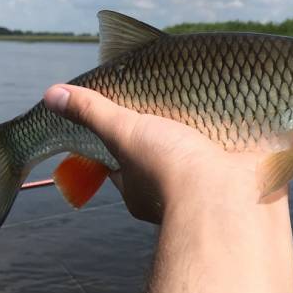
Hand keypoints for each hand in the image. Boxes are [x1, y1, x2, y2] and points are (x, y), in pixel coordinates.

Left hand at [43, 84, 281, 222]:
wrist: (232, 199)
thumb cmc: (170, 171)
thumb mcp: (125, 133)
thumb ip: (93, 113)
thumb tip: (51, 93)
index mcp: (141, 186)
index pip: (122, 160)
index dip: (121, 138)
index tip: (126, 115)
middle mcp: (175, 192)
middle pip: (163, 157)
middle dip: (167, 135)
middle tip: (171, 103)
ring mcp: (211, 187)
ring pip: (202, 157)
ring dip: (205, 136)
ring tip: (207, 103)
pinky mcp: (241, 179)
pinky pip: (235, 157)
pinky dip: (237, 141)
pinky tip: (239, 117)